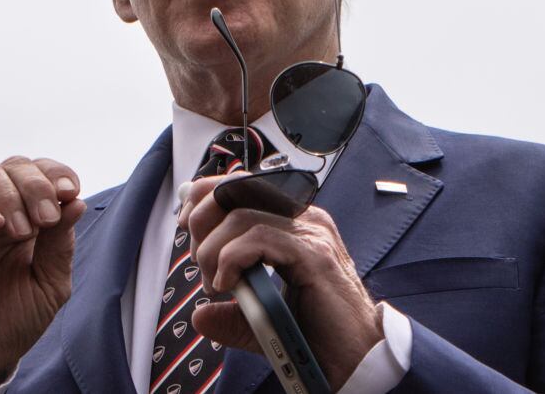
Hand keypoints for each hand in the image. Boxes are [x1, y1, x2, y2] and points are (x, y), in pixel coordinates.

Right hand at [0, 156, 85, 391]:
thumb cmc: (12, 318)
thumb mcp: (50, 284)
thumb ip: (60, 244)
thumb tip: (75, 202)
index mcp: (30, 215)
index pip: (44, 174)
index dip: (58, 175)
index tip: (69, 192)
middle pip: (17, 166)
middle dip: (37, 186)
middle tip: (46, 218)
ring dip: (10, 194)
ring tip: (21, 230)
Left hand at [177, 175, 382, 390]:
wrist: (358, 358)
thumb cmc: (319, 334)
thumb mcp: (264, 321)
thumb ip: (233, 313)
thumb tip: (199, 314)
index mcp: (294, 224)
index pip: (242, 185)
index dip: (205, 196)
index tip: (186, 224)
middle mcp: (304, 220)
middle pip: (238, 189)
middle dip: (203, 219)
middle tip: (200, 259)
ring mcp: (311, 234)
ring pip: (242, 215)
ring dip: (213, 249)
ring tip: (215, 282)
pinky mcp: (313, 254)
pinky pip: (259, 238)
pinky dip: (231, 259)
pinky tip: (227, 284)